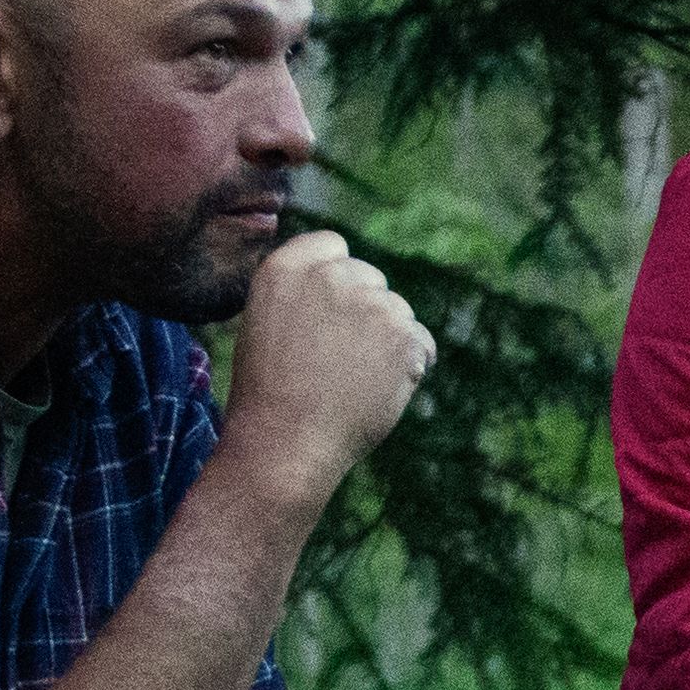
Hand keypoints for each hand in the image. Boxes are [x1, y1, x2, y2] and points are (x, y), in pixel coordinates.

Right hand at [222, 228, 439, 489]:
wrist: (286, 444)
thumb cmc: (270, 393)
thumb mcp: (268, 322)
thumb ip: (305, 290)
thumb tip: (348, 275)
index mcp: (285, 268)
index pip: (332, 245)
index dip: (336, 278)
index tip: (329, 310)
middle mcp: (330, 277)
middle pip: (369, 277)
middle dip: (363, 310)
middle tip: (337, 358)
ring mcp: (371, 304)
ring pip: (398, 311)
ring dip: (387, 340)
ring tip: (351, 380)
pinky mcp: (404, 335)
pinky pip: (422, 343)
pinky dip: (410, 366)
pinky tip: (376, 390)